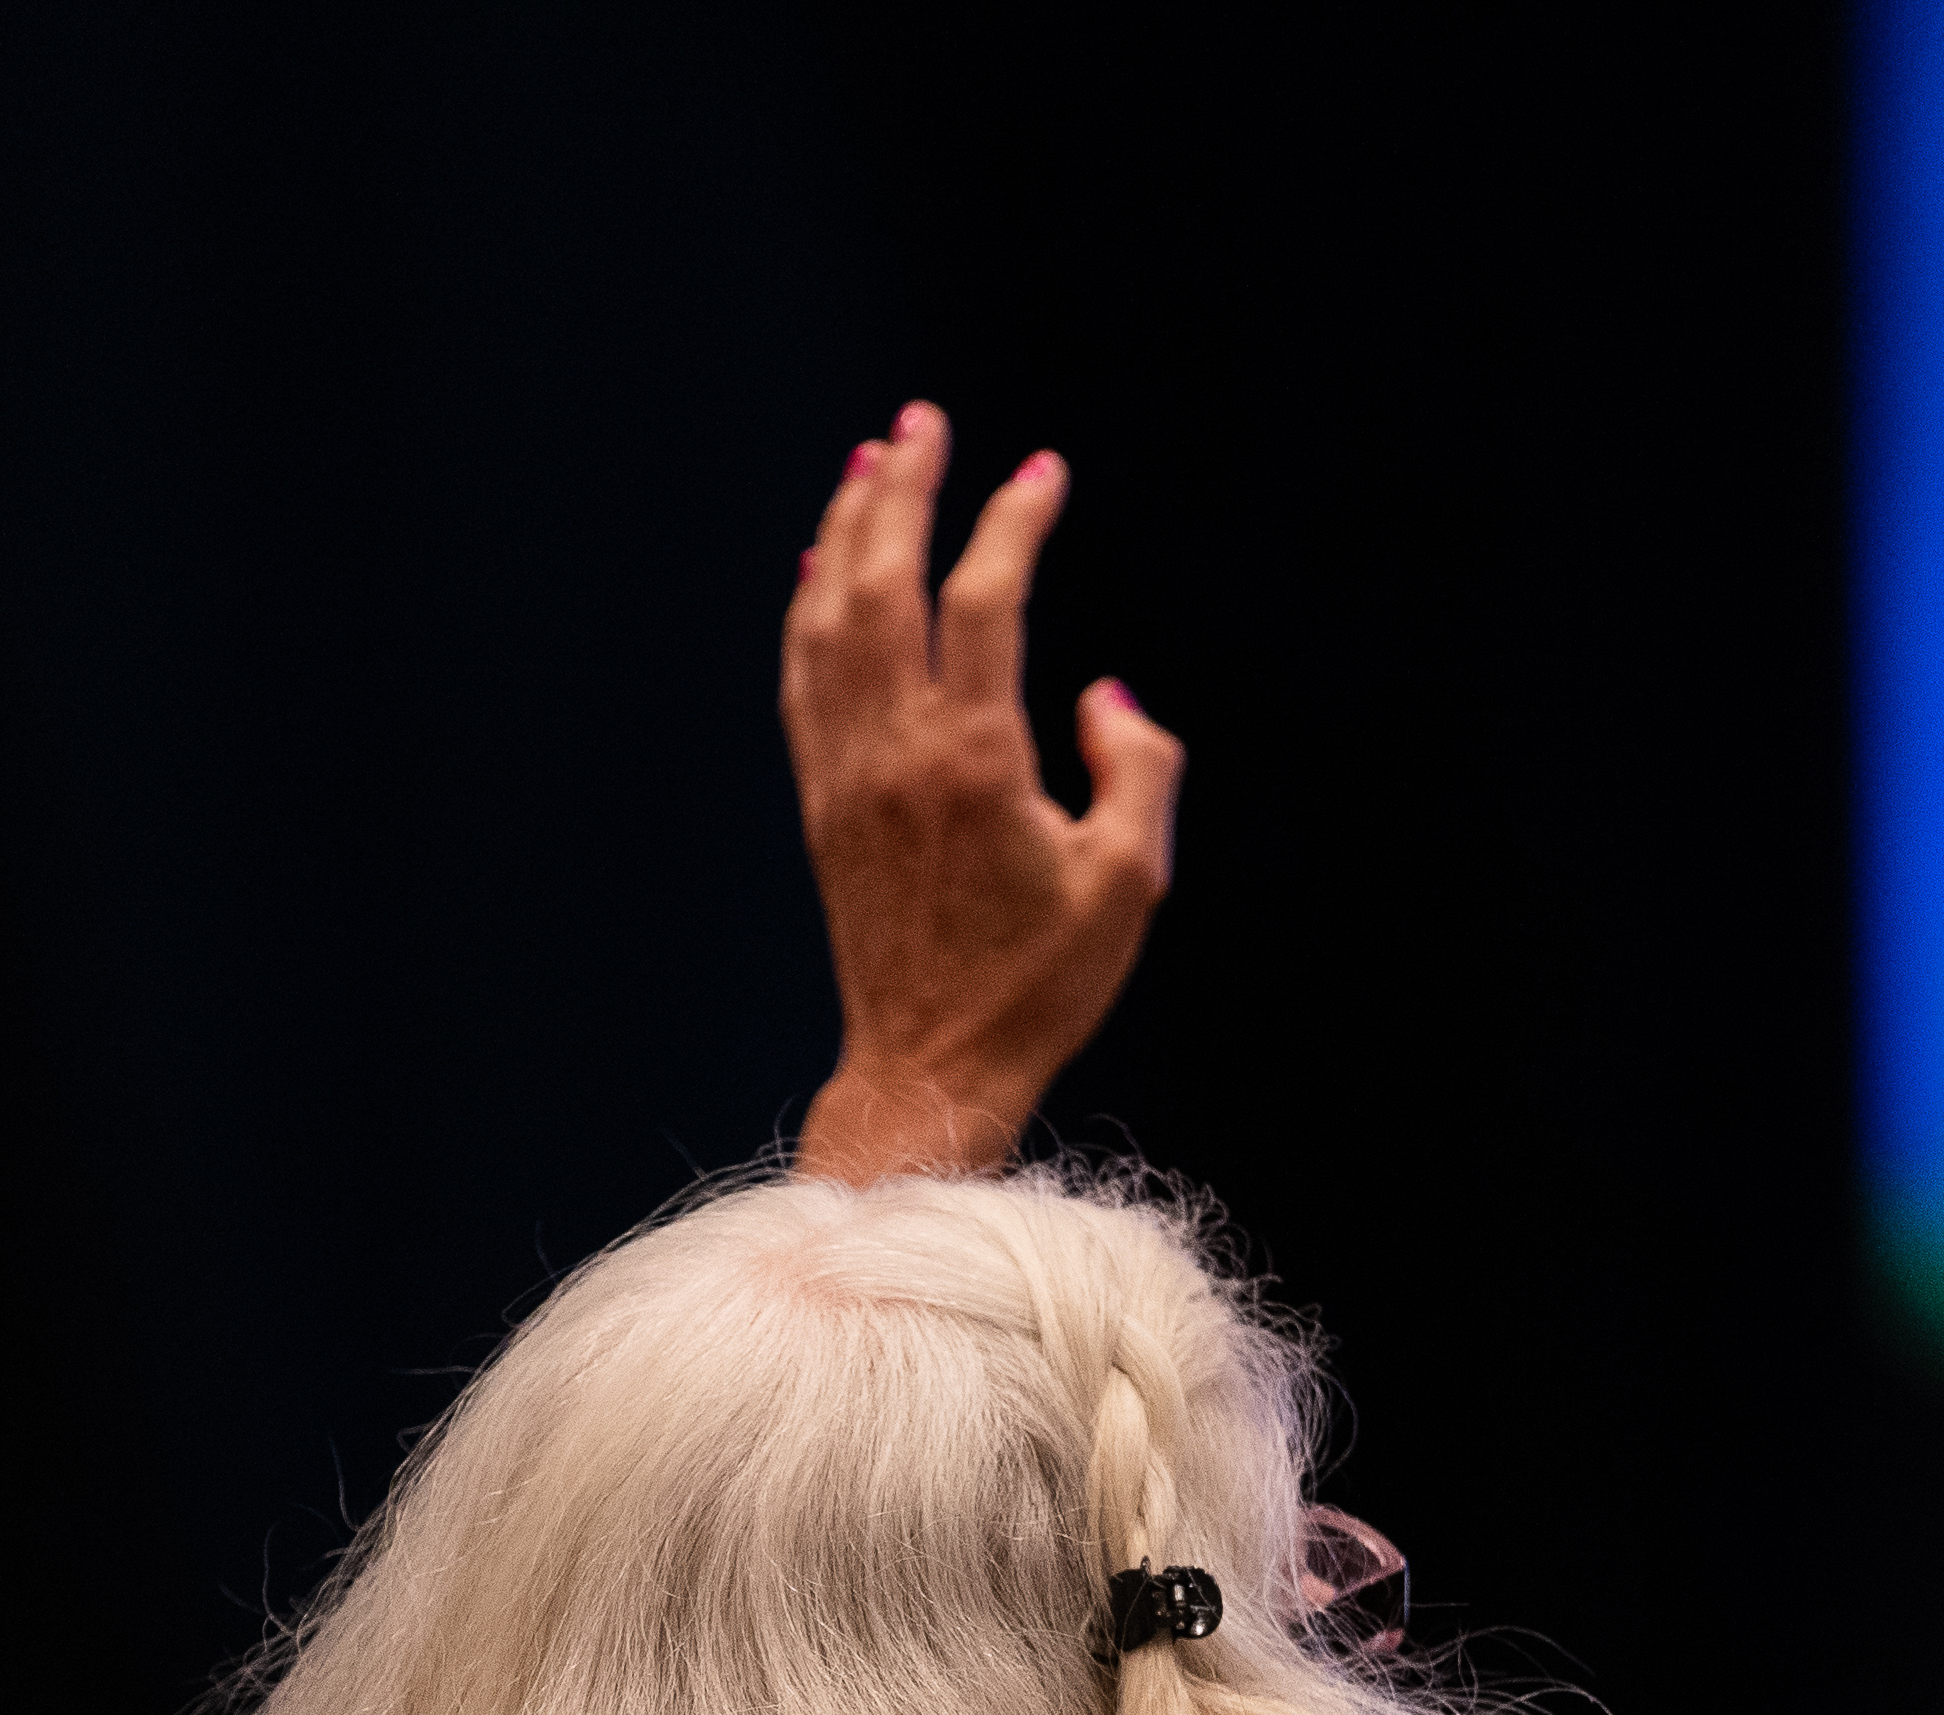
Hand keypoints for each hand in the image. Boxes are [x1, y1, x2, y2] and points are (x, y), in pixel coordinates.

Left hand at [784, 404, 1186, 1182]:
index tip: (1042, 473)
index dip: (1012, 522)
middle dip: (902, 489)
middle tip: (922, 421)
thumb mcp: (1128, 884)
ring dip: (846, 531)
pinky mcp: (823, 803)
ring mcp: (847, 773)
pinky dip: (808, 609)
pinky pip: (803, 678)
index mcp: (976, 760)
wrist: (931, 1064)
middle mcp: (897, 751)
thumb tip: (1104, 697)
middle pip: (883, 581)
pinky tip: (820, 569)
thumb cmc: (1041, 984)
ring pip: (829, 619)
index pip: (985, 601)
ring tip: (869, 464)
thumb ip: (1140, 772)